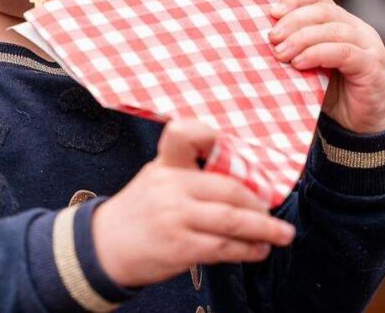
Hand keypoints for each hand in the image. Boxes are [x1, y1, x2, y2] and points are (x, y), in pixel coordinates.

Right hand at [91, 118, 295, 287]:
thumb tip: (243, 182)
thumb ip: (190, 172)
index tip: (241, 150)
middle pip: (228, 189)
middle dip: (259, 204)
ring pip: (232, 221)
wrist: (104, 246)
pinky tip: (258, 250)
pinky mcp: (179, 247)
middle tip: (273, 213)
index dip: (212, 135)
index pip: (186, 135)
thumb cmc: (140, 210)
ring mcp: (174, 217)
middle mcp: (170, 186)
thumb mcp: (157, 177)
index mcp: (166, 164)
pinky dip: (247, 250)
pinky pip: (223, 247)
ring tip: (280, 236)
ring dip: (263, 230)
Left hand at [267, 0, 384, 134]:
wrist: (362, 128)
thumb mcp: (310, 68)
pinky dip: (318, 54)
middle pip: (324, 11)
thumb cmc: (333, 94)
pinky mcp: (373, 66)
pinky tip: (300, 63)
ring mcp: (369, 46)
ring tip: (281, 54)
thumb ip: (296, 51)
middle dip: (293, 21)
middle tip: (272, 38)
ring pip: (334, 30)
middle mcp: (358, 30)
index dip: (295, 1)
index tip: (271, 12)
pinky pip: (345, 52)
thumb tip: (263, 42)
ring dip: (302, 39)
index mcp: (343, 23)